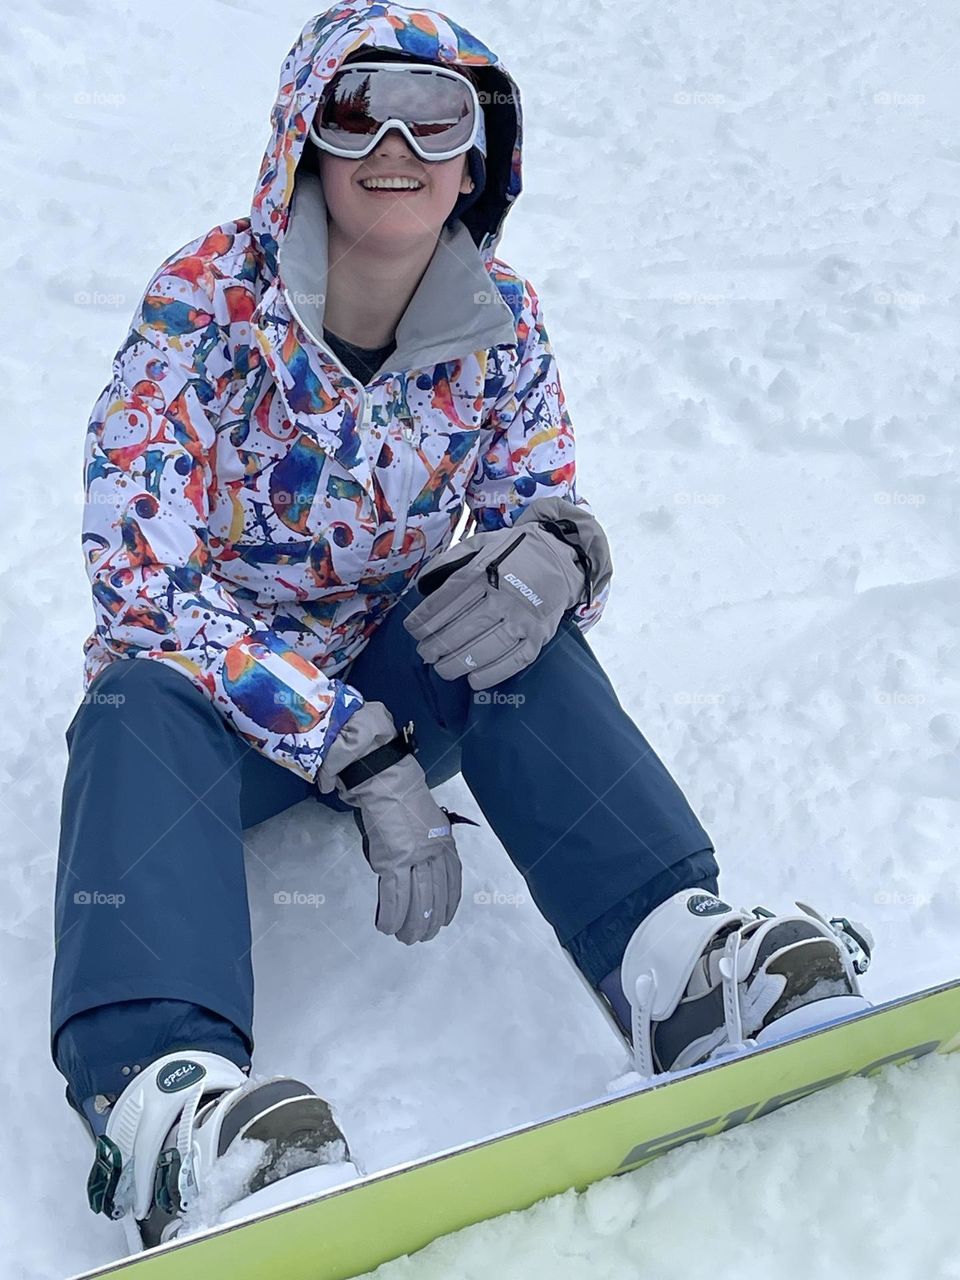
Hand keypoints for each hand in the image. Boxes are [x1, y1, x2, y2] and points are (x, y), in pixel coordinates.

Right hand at [318, 702, 469, 943]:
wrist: (385, 781)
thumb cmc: (401, 798)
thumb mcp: (427, 822)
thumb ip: (429, 845)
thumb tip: (420, 869)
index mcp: (445, 842)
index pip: (453, 880)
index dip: (450, 903)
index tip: (445, 919)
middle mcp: (434, 851)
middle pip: (436, 895)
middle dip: (430, 920)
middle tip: (423, 937)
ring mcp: (414, 857)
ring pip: (417, 900)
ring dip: (411, 924)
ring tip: (405, 938)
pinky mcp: (393, 860)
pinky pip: (394, 896)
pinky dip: (391, 915)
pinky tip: (386, 927)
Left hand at [402, 497, 608, 689]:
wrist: (561, 558)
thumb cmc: (514, 553)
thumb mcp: (481, 543)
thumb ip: (451, 560)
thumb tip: (423, 585)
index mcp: (486, 571)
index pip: (447, 599)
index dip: (425, 618)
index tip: (412, 630)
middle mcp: (503, 596)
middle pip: (462, 627)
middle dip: (436, 644)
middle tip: (424, 653)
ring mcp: (523, 618)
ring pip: (484, 648)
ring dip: (457, 663)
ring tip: (442, 668)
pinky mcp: (538, 636)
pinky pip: (513, 661)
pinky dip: (491, 674)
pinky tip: (473, 679)